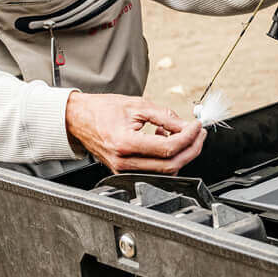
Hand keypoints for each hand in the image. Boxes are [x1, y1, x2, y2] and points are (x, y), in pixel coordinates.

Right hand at [65, 91, 207, 173]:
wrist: (78, 119)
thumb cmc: (102, 110)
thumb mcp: (137, 105)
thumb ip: (165, 117)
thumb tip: (187, 125)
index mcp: (125, 143)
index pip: (167, 148)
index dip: (188, 137)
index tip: (197, 126)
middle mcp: (124, 161)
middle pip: (170, 165)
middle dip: (191, 149)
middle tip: (199, 134)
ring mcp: (123, 170)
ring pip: (164, 171)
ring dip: (179, 154)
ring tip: (180, 133)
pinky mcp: (124, 171)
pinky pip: (153, 169)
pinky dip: (165, 157)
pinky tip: (163, 139)